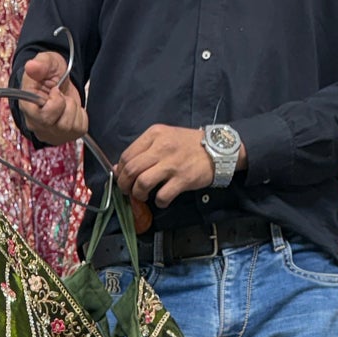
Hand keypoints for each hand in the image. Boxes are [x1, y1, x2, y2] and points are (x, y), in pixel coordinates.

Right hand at [18, 50, 88, 146]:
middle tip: (61, 95)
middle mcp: (37, 125)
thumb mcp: (47, 62)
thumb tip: (31, 66)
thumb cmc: (48, 74)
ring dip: (73, 109)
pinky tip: (70, 109)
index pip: (44, 117)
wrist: (58, 82)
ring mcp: (51, 134)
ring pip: (70, 127)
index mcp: (28, 108)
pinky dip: (80, 117)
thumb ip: (40, 64)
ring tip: (65, 101)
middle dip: (67, 104)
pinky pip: (79, 130)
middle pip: (61, 125)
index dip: (56, 102)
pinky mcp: (65, 137)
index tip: (55, 90)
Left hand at [115, 126, 235, 209]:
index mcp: (154, 135)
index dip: (120, 171)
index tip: (123, 179)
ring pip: (142, 183)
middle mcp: (161, 147)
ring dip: (138, 194)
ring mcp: (172, 164)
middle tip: (129, 192)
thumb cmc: (188, 144)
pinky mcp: (183, 179)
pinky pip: (162, 196)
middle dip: (125, 186)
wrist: (217, 149)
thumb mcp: (164, 138)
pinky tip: (162, 200)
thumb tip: (120, 168)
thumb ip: (143, 150)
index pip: (127, 155)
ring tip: (143, 196)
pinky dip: (159, 202)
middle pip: (131, 170)